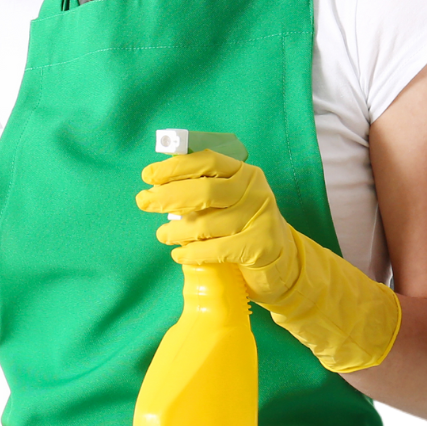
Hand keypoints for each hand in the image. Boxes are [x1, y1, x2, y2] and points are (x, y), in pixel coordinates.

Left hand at [136, 150, 401, 372]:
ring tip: (162, 235)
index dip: (175, 166)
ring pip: (206, 223)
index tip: (148, 175)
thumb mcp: (227, 202)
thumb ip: (201, 188)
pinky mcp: (260, 246)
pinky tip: (179, 254)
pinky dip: (191, 253)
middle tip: (144, 202)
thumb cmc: (243, 229)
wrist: (282, 265)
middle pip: (204, 191)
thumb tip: (160, 178)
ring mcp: (260, 217)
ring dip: (175, 230)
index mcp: (244, 172)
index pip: (207, 160)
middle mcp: (255, 190)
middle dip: (168, 195)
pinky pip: (215, 249)